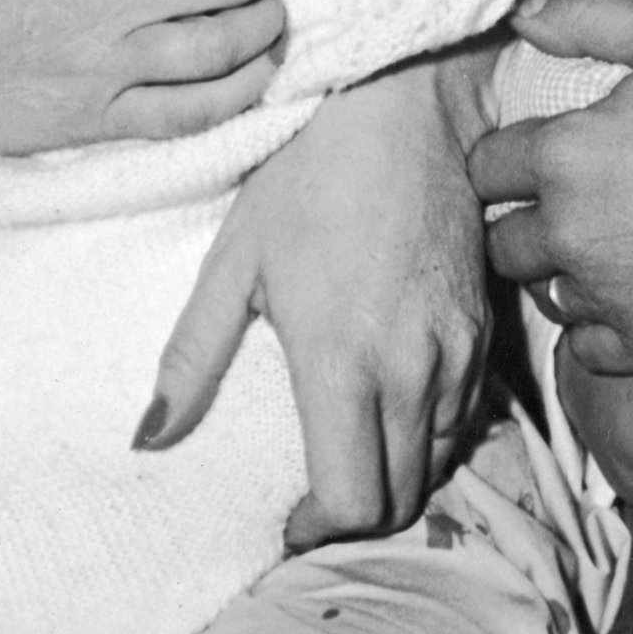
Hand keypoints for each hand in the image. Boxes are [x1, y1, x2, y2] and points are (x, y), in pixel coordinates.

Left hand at [139, 55, 487, 545]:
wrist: (399, 105)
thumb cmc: (304, 177)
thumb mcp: (232, 263)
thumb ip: (191, 360)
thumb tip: (147, 439)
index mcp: (342, 364)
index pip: (356, 502)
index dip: (318, 528)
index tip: (286, 518)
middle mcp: (412, 371)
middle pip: (403, 496)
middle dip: (356, 514)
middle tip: (312, 499)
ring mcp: (458, 350)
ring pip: (440, 458)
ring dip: (397, 474)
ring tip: (350, 453)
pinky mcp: (484, 325)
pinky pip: (465, 412)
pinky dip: (431, 433)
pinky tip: (390, 406)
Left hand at [471, 0, 632, 371]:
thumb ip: (590, 18)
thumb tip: (523, 14)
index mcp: (565, 155)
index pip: (485, 168)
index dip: (511, 158)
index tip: (548, 155)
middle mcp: (572, 234)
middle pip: (502, 240)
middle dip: (528, 218)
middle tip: (584, 201)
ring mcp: (612, 299)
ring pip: (546, 292)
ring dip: (567, 270)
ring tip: (621, 243)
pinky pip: (586, 348)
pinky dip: (602, 322)